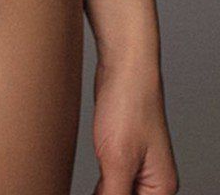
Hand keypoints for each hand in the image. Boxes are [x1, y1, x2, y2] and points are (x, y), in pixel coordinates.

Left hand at [92, 56, 177, 193]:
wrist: (124, 65)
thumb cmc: (128, 105)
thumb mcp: (117, 160)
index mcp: (160, 189)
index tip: (98, 191)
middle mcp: (152, 181)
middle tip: (92, 184)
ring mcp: (137, 167)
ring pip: (116, 194)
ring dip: (100, 193)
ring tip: (89, 179)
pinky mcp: (121, 153)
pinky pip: (109, 182)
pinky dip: (98, 186)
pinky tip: (87, 184)